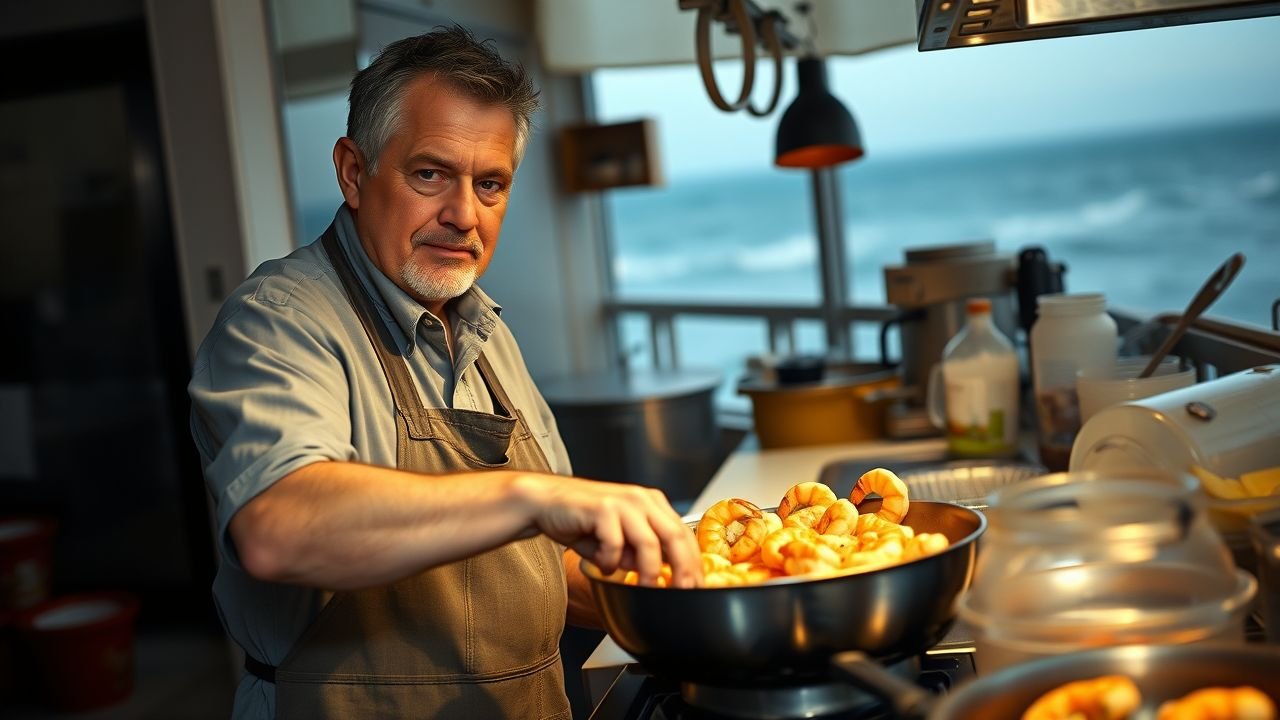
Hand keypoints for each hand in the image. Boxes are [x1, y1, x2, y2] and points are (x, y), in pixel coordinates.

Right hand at [514, 475, 701, 588]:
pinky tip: (601, 565)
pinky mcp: (602, 508)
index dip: (693, 562)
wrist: (544, 502)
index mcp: (651, 503)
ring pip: (650, 542)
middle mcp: (641, 499)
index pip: (683, 534)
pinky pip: (616, 543)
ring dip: (649, 572)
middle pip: (675, 537)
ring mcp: (623, 502)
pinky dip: (611, 561)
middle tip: (682, 593)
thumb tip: (656, 575)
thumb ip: (637, 555)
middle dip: (683, 570)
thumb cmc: (580, 520)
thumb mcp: (616, 540)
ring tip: (642, 588)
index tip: (695, 586)